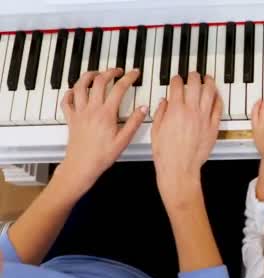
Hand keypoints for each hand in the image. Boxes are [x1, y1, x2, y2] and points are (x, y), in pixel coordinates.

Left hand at [60, 68, 146, 191]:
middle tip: (118, 71)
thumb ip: (134, 122)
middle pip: (99, 82)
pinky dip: (70, 92)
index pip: (119, 89)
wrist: (81, 166)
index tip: (134, 73)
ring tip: (96, 73)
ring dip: (88, 76)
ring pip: (80, 86)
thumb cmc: (102, 156)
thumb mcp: (124, 140)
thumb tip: (143, 108)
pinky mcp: (71, 118)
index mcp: (106, 114)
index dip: (128, 78)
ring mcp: (79, 112)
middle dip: (110, 72)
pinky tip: (75, 90)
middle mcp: (91, 109)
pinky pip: (66, 100)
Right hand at [152, 73, 221, 207]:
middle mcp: (191, 111)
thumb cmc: (166, 153)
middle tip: (193, 74)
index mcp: (175, 110)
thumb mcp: (156, 130)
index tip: (176, 79)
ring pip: (210, 92)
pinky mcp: (213, 127)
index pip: (177, 86)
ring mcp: (204, 118)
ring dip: (209, 82)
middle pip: (195, 84)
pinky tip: (216, 95)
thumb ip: (160, 112)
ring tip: (208, 78)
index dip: (176, 79)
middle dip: (193, 76)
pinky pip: (218, 108)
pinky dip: (217, 98)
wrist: (180, 168)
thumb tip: (164, 102)